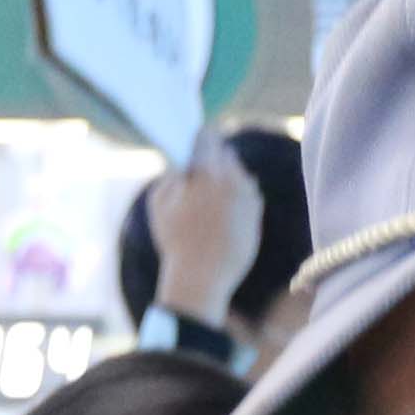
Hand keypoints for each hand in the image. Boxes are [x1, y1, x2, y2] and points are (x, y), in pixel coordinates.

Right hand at [141, 130, 255, 330]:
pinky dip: (238, 199)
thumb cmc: (175, 241)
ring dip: (229, 179)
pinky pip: (249, 196)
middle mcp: (231, 179)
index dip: (200, 138)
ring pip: (240, 175)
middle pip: (226, 154)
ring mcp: (246, 196)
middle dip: (216, 159)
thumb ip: (170, 176)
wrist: (202, 278)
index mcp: (205, 171)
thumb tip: (182, 165)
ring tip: (213, 193)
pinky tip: (225, 211)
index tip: (196, 139)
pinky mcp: (255, 214)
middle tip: (204, 167)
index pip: (207, 137)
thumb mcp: (159, 204)